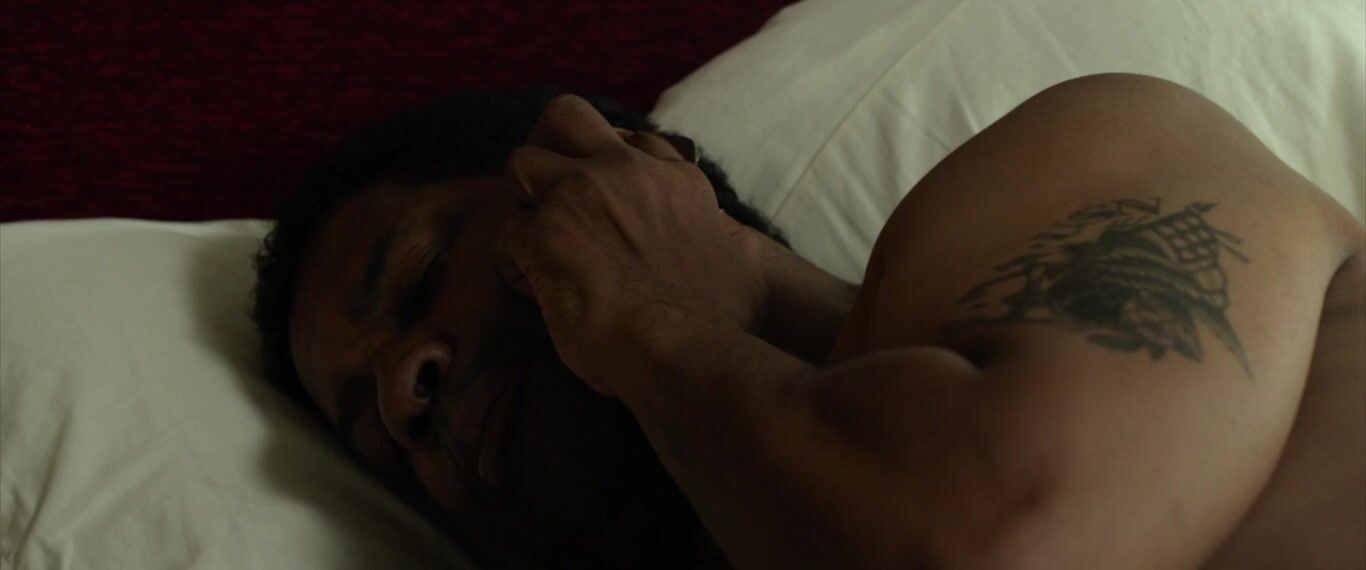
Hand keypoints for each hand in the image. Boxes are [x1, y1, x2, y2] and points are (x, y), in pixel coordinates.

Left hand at [496, 95, 768, 396]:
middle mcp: (625, 172)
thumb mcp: (741, 260)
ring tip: (538, 243)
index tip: (608, 193)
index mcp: (675, 180)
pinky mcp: (543, 233)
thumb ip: (729, 239)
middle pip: (566, 115)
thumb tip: (737, 248)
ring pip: (521, 162)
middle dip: (549, 145)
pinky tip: (534, 288)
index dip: (610, 163)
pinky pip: (506, 232)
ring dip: (524, 202)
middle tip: (551, 190)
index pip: (635, 141)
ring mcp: (580, 196)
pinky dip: (515, 261)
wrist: (684, 348)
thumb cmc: (718, 321)